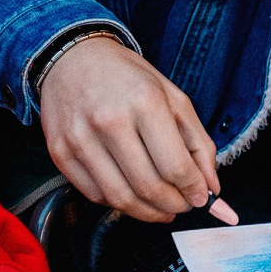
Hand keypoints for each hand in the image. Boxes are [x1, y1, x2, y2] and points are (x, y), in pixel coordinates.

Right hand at [36, 35, 236, 224]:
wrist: (72, 58)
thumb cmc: (126, 77)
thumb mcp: (173, 98)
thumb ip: (199, 143)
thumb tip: (210, 189)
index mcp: (145, 102)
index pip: (176, 167)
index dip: (194, 191)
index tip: (200, 197)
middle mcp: (109, 120)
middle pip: (149, 187)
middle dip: (174, 206)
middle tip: (182, 205)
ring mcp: (80, 138)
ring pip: (120, 199)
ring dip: (148, 213)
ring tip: (160, 209)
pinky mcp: (59, 152)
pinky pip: (94, 195)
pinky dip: (118, 203)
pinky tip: (130, 192)